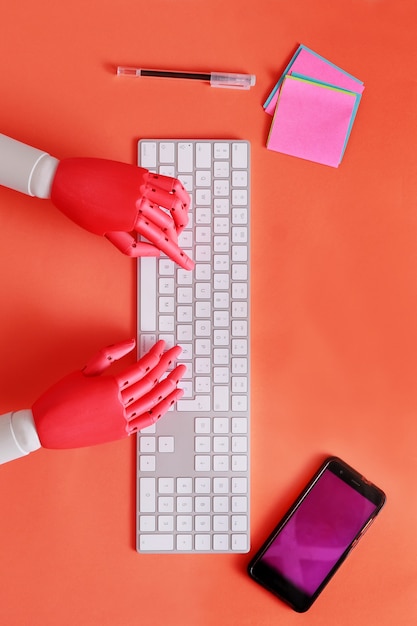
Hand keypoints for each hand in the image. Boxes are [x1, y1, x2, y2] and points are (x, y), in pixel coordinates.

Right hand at [32, 339, 184, 448]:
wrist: (45, 428)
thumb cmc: (60, 397)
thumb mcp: (83, 371)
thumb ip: (108, 355)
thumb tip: (130, 343)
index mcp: (109, 386)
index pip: (142, 367)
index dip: (155, 354)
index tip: (163, 346)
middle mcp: (118, 404)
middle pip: (152, 382)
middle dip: (168, 365)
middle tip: (178, 354)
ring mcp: (121, 420)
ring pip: (154, 401)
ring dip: (170, 387)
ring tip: (180, 375)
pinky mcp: (121, 432)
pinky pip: (148, 420)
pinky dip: (162, 409)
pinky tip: (171, 398)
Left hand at [50, 158, 193, 269]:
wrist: (65, 181)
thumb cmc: (80, 208)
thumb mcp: (105, 233)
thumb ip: (132, 246)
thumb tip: (153, 252)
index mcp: (130, 220)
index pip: (161, 241)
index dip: (177, 254)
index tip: (187, 264)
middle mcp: (139, 202)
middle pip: (170, 224)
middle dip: (177, 237)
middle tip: (177, 242)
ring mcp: (142, 185)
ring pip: (175, 202)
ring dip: (183, 216)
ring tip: (181, 222)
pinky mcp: (140, 173)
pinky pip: (169, 181)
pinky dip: (180, 192)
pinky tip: (180, 200)